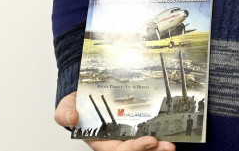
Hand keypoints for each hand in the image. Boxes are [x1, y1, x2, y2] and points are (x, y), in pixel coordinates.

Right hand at [55, 92, 175, 150]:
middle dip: (152, 150)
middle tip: (167, 145)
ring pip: (147, 145)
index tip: (149, 141)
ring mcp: (130, 133)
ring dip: (160, 147)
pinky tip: (173, 130)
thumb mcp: (66, 107)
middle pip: (137, 150)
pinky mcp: (139, 124)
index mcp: (103, 142)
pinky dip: (162, 133)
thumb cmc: (77, 104)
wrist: (86, 93)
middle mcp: (119, 141)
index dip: (135, 148)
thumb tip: (73, 118)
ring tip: (172, 143)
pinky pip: (152, 132)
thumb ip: (65, 113)